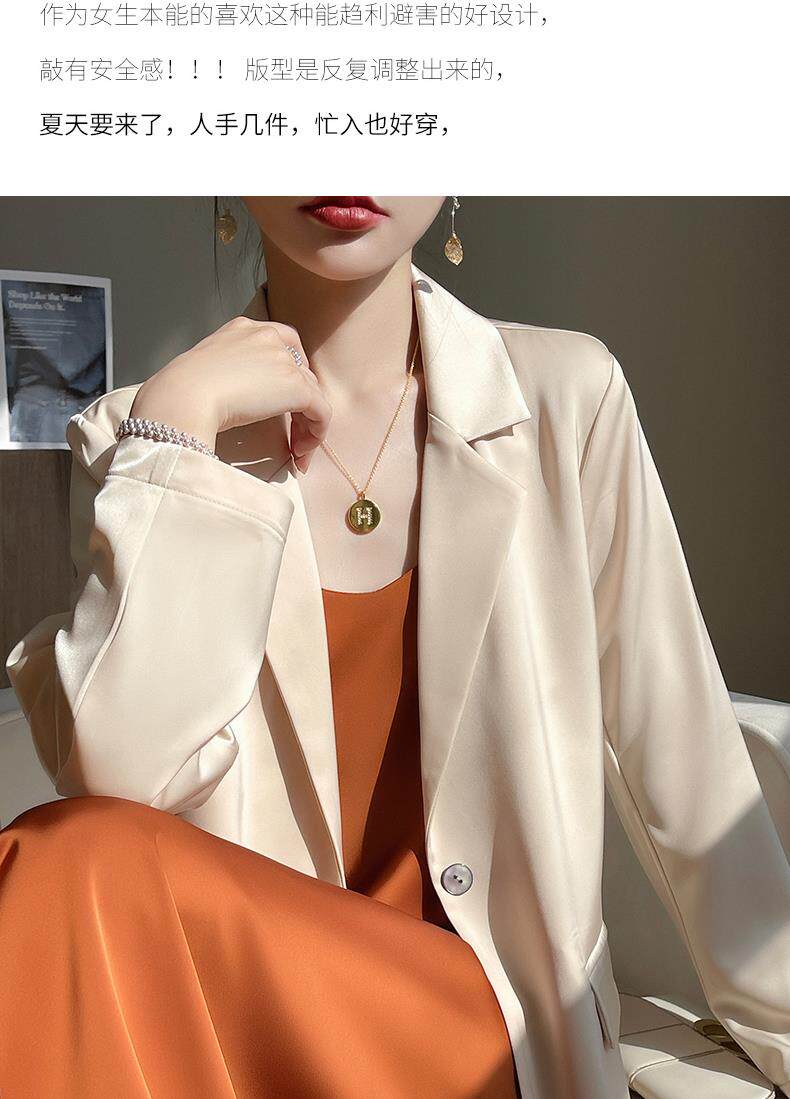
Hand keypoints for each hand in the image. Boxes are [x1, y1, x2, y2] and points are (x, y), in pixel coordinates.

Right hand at [129, 317, 331, 471]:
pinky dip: (315, 436)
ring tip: (296, 452)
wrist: (182, 395)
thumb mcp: (205, 371)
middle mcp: (268, 337)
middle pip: (301, 372)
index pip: (283, 345)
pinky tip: (299, 455)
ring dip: (307, 426)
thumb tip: (240, 399)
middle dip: (300, 406)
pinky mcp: (296, 387)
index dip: (290, 375)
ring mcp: (284, 360)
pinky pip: (321, 413)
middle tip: (291, 435)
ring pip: (313, 394)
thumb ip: (227, 375)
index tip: (281, 403)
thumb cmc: (180, 392)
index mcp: (243, 329)